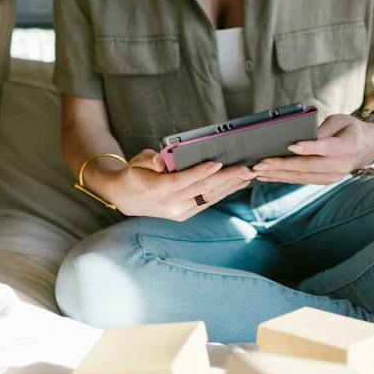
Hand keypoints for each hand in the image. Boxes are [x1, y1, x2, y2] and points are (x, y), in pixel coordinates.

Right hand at [86, 150, 255, 220]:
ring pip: (208, 197)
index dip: (200, 172)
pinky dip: (223, 192)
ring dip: (230, 186)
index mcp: (156, 189)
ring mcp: (178, 212)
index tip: (217, 163)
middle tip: (245, 168)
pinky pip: (207, 202)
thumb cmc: (134, 173)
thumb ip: (150, 159)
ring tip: (247, 175)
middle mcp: (169, 204)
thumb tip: (161, 161)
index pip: (183, 180)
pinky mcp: (184, 214)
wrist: (126, 198)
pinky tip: (236, 184)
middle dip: (225, 178)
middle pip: (201, 189)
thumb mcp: (137, 161)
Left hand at [251, 114, 373, 184]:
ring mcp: (334, 176)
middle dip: (283, 165)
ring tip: (258, 171)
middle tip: (261, 162)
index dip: (309, 147)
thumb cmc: (349, 128)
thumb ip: (322, 128)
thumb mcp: (339, 120)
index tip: (291, 145)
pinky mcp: (325, 181)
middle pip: (309, 166)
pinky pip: (302, 180)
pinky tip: (267, 176)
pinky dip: (283, 178)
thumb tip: (301, 135)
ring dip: (279, 174)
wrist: (365, 146)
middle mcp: (342, 165)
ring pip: (303, 177)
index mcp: (349, 145)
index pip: (326, 147)